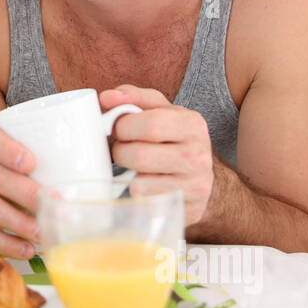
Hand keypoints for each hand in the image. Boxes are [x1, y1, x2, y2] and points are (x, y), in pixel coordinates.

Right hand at [0, 124, 41, 258]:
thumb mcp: (20, 171)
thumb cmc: (9, 187)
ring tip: (43, 233)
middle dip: (26, 193)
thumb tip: (92, 172)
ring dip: (19, 222)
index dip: (7, 149)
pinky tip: (25, 250)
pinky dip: (4, 243)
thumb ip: (46, 168)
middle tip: (54, 205)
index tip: (31, 163)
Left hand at [101, 85, 213, 226]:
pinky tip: (143, 184)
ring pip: (139, 181)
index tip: (118, 128)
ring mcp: (194, 186)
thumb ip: (133, 98)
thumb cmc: (172, 141)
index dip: (123, 126)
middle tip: (121, 150)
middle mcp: (198, 155)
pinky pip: (144, 201)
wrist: (201, 181)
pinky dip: (135, 192)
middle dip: (120, 152)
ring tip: (132, 166)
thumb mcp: (160, 112)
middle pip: (140, 155)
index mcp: (192, 124)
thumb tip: (107, 97)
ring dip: (126, 173)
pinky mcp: (185, 209)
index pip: (150, 124)